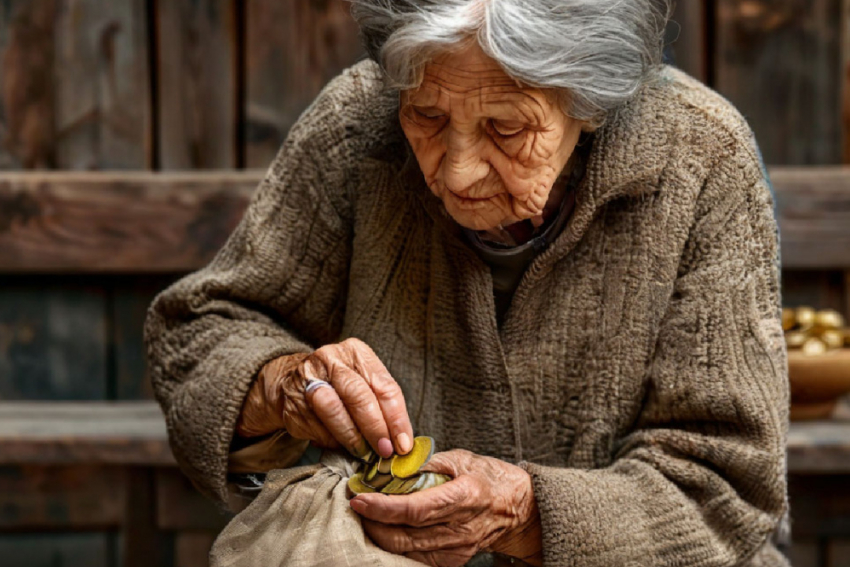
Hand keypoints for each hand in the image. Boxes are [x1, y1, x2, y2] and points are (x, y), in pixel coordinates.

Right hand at [235, 338, 413, 458]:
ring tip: (364, 453)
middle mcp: (330, 359)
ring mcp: (307, 379)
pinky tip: (340, 446)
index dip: (396, 418)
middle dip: (375, 428)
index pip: (384, 385)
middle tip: (386, 451)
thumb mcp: (364, 381)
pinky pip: (317, 427)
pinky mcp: (292, 402)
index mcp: (356, 351)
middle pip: (358, 395)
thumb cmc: (340, 386)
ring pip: (334, 411)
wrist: (292, 383)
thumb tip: (400, 441)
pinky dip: (332, 442)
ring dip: (353, 437)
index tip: (404, 443)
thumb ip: (381, 404)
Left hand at [350, 450, 542, 566]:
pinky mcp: (453, 560)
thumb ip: (426, 464)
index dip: (383, 507)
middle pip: (405, 536)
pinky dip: (396, 546)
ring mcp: (457, 549)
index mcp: (465, 496)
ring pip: (406, 551)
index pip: (415, 509)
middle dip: (373, 523)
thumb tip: (392, 467)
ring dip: (380, 535)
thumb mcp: (461, 458)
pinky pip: (416, 559)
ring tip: (366, 516)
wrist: (518, 509)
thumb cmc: (490, 478)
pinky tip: (386, 530)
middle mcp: (461, 528)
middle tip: (356, 505)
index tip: (360, 498)